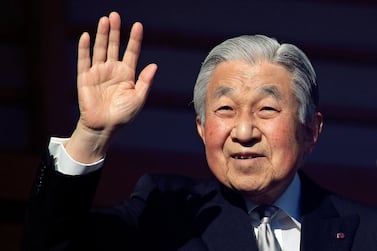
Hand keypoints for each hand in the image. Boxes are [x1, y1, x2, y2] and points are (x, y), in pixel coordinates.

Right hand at [66, 12, 156, 162]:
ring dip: (102, 35)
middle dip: (115, 31)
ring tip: (105, 20)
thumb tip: (154, 65)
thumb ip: (145, 81)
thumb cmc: (123, 115)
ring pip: (100, 49)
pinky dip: (84, 48)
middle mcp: (113, 70)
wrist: (104, 127)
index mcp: (127, 74)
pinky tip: (86, 36)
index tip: (138, 25)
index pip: (132, 52)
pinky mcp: (85, 77)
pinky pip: (84, 60)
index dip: (134, 39)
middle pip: (114, 46)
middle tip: (116, 15)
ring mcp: (99, 72)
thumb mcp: (138, 98)